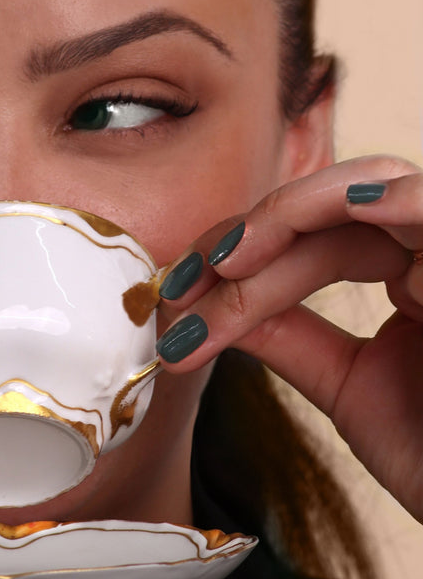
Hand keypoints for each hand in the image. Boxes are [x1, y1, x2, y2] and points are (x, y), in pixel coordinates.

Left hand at [156, 155, 422, 519]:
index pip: (315, 235)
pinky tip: (353, 210)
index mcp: (408, 272)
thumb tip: (208, 306)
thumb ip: (288, 335)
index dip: (243, 250)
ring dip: (293, 215)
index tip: (179, 293)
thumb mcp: (345, 382)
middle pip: (334, 208)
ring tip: (229, 259)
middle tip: (187, 280)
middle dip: (251, 234)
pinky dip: (403, 203)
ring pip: (376, 195)